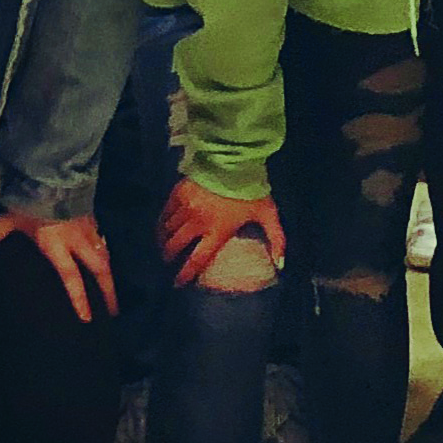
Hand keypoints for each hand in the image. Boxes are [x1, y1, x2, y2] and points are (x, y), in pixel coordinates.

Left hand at [0, 208, 117, 320]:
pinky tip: (107, 260)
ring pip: (105, 255)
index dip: (79, 298)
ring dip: (111, 275)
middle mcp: (77, 240)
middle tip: (114, 312)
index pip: (71, 277)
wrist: (54, 171)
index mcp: (58, 246)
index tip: (88, 319)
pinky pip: (103, 241)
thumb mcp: (7, 220)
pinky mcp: (92, 217)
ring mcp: (88, 228)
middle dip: (108, 290)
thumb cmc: (30, 199)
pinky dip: (106, 254)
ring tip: (115, 291)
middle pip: (99, 269)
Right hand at [160, 177, 283, 286]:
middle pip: (176, 246)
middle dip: (169, 257)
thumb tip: (280, 264)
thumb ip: (276, 239)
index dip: (186, 274)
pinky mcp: (179, 192)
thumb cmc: (252, 189)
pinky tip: (162, 226)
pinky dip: (162, 222)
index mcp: (217, 231)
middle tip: (168, 262)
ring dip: (164, 240)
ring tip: (163, 246)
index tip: (178, 283)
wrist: (235, 159)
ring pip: (168, 229)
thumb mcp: (268, 214)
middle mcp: (197, 222)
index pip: (197, 259)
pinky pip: (165, 212)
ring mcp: (186, 207)